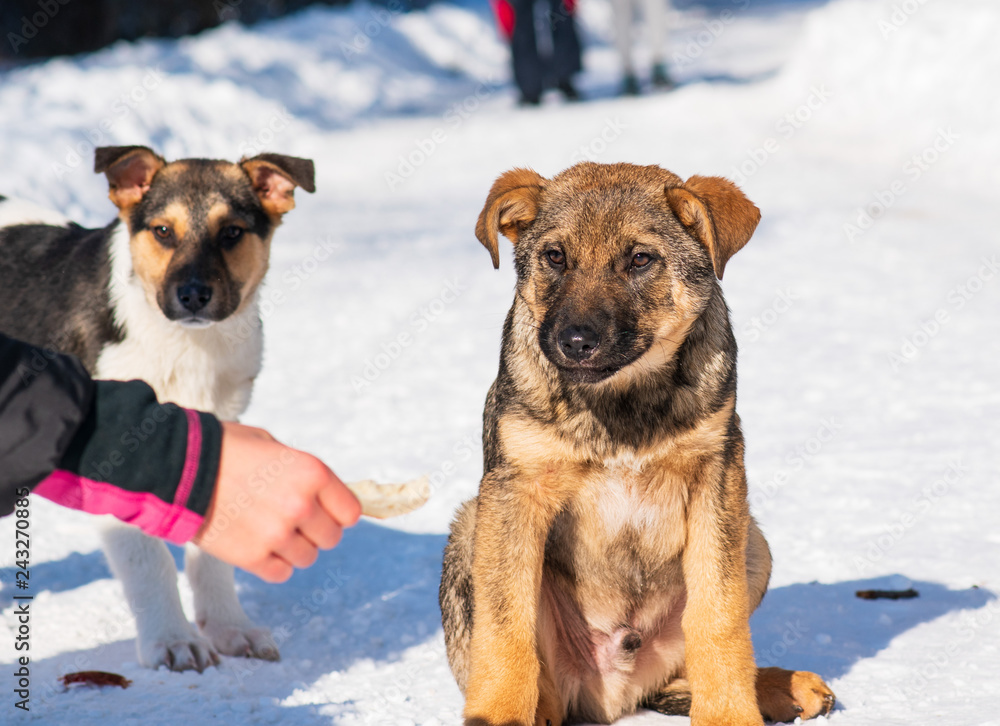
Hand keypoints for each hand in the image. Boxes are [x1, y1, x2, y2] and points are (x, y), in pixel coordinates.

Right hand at [192, 422, 360, 581]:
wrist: (177, 468)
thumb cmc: (227, 449)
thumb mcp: (274, 447)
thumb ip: (303, 473)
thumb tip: (326, 498)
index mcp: (312, 473)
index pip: (350, 512)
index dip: (338, 512)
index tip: (324, 511)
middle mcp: (301, 505)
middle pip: (330, 538)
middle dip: (315, 531)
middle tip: (291, 520)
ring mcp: (277, 534)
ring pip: (307, 558)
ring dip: (293, 548)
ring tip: (269, 530)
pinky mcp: (252, 557)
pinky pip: (281, 572)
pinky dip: (272, 563)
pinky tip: (257, 544)